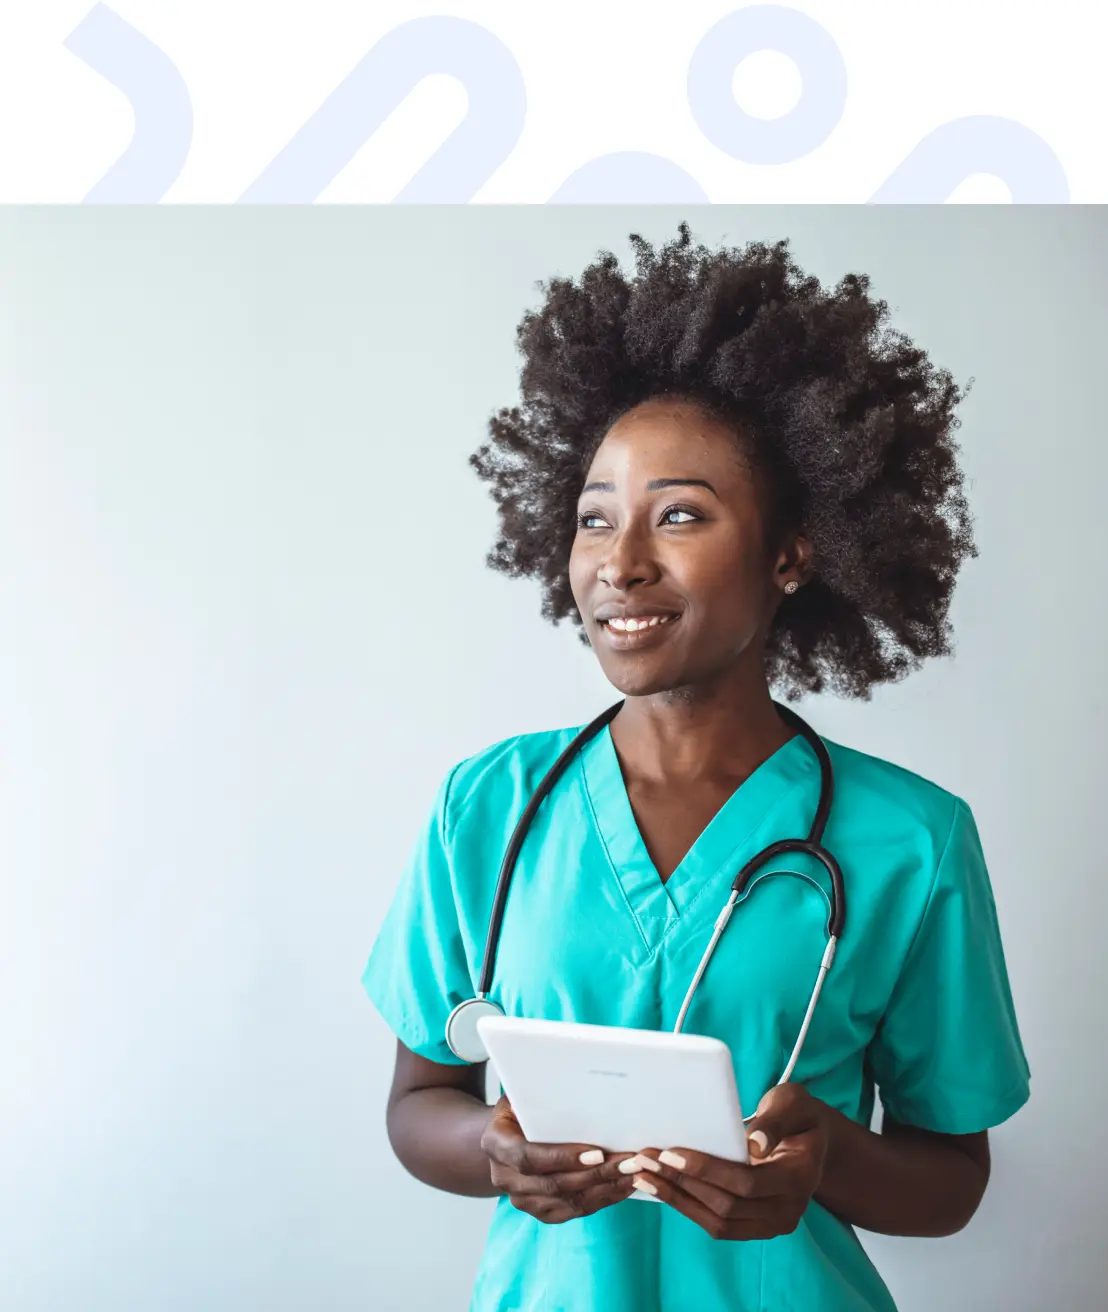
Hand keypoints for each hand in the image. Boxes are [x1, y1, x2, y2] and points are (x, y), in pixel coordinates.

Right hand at [480, 1095, 636, 1222]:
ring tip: (633, 1174)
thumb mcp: (523, 1091)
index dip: (562, 1158)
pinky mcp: (541, 1211)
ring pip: (568, 1202)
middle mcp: (504, 1177)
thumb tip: (566, 1077)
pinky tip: (623, 1186)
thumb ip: (538, 1091)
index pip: (528, 1158)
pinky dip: (602, 1200)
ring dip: (604, 1189)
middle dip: (595, 1174)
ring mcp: (521, 1199)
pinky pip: (574, 1211)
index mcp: (495, 1143)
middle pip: (553, 1184)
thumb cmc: (523, 1105)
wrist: (509, 1133)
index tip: (597, 1153)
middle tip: (629, 1162)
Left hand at [625, 1083, 830, 1239]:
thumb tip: (754, 1145)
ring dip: (677, 1199)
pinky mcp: (754, 1227)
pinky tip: (660, 1188)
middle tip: (645, 1159)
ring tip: (643, 1175)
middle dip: (682, 1183)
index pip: (746, 1182)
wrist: (810, 1141)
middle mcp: (788, 1211)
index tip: (670, 1153)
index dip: (706, 1170)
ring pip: (718, 1221)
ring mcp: (771, 1225)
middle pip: (727, 1205)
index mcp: (798, 1179)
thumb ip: (775, 1120)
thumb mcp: (793, 1103)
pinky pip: (718, 1224)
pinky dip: (687, 1207)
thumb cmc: (797, 1115)